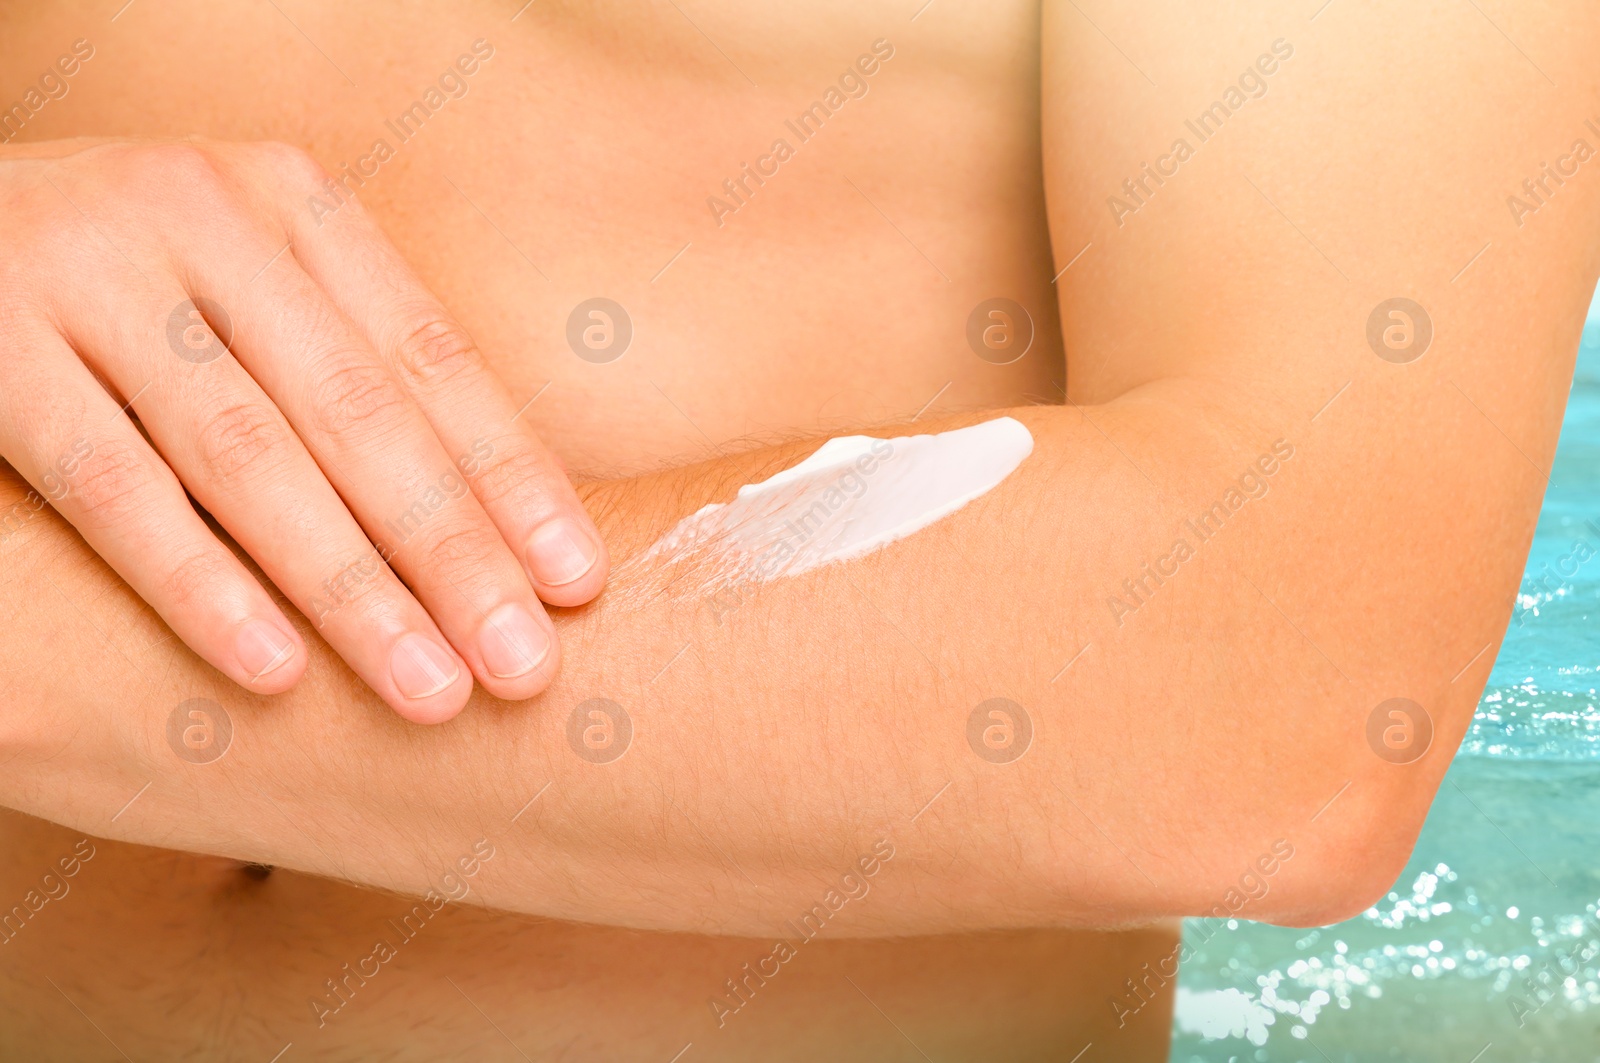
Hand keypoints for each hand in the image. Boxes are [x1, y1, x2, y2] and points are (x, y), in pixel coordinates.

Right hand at [0, 138, 607, 721]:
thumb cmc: (121, 285)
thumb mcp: (242, 280)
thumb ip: (344, 362)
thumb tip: (501, 513)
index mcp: (293, 203)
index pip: (432, 360)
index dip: (512, 476)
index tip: (581, 581)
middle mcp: (204, 215)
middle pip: (363, 416)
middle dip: (456, 553)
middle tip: (528, 666)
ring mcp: (90, 268)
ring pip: (249, 458)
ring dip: (351, 589)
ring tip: (433, 692)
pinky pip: (109, 485)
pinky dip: (195, 582)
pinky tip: (271, 670)